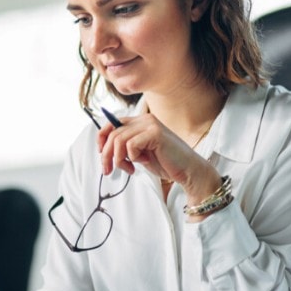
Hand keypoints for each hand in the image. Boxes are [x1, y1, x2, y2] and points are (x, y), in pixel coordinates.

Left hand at [96, 113, 220, 204]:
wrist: (188, 171)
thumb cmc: (166, 163)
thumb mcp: (140, 153)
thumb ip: (126, 147)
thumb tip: (104, 150)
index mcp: (141, 122)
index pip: (112, 123)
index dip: (102, 138)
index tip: (101, 154)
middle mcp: (145, 120)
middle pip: (113, 133)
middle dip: (106, 154)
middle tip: (107, 170)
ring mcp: (150, 125)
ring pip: (119, 140)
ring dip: (118, 159)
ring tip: (129, 169)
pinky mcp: (155, 133)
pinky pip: (131, 145)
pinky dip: (132, 157)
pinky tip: (142, 163)